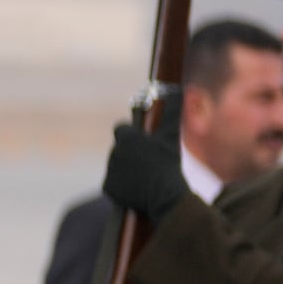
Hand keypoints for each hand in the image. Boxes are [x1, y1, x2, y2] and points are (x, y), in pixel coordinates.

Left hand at [102, 109, 186, 224]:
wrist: (165, 195)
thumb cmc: (169, 164)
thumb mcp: (170, 136)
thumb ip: (171, 111)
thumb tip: (174, 88)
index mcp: (126, 137)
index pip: (121, 129)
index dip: (131, 134)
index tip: (142, 142)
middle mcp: (113, 151)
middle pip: (120, 149)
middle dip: (131, 153)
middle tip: (149, 162)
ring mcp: (109, 170)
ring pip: (117, 166)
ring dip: (128, 169)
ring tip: (146, 176)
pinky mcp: (108, 187)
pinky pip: (115, 183)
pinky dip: (123, 186)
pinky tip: (138, 188)